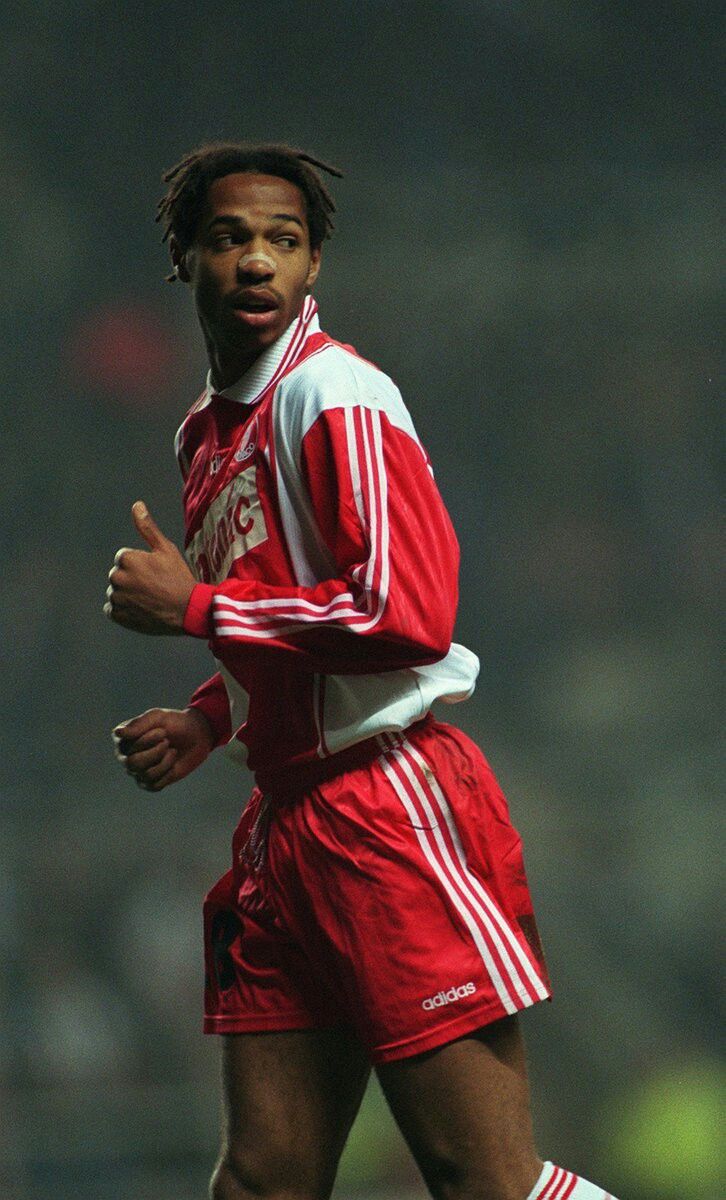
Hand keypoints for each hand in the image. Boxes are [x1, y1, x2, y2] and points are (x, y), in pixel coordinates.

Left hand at [105, 501, 195, 634]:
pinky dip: (125, 610)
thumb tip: (136, 505)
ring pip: (117, 592)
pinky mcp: (117, 615)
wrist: (187, 611)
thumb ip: (147, 527)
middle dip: (132, 579)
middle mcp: (117, 577)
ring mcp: (117, 598)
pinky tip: (142, 610)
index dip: (141, 565)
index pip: (124, 558)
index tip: (156, 573)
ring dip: (128, 595)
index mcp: (126, 559)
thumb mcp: (166, 549)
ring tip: (149, 599)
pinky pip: (114, 610)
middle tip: (154, 587)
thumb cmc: (179, 578)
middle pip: (119, 575)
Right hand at [112, 707, 215, 790]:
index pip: (126, 746)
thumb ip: (138, 725)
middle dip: (155, 752)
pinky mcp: (150, 783)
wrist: (196, 736)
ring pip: (146, 774)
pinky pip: (155, 785)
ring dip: (165, 762)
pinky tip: (173, 763)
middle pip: (133, 763)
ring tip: (172, 751)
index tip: (162, 731)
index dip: (147, 740)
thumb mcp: (158, 717)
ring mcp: (137, 771)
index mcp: (123, 740)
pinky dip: (168, 773)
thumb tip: (118, 733)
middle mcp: (126, 757)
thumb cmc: (174, 723)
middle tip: (167, 742)